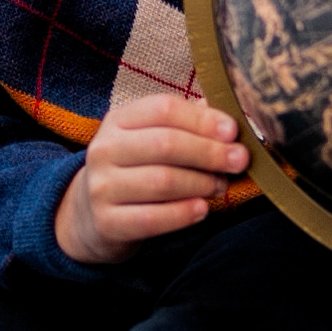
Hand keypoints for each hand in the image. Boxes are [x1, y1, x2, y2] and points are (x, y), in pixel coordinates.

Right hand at [55, 96, 250, 264]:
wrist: (92, 214)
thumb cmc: (135, 169)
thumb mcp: (151, 138)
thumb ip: (186, 125)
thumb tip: (228, 120)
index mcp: (118, 120)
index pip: (163, 109)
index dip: (202, 119)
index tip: (233, 131)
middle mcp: (104, 149)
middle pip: (166, 144)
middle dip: (210, 152)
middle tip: (239, 160)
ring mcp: (101, 186)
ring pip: (162, 181)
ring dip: (201, 183)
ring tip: (220, 186)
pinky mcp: (107, 222)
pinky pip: (152, 218)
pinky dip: (184, 213)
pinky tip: (203, 209)